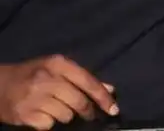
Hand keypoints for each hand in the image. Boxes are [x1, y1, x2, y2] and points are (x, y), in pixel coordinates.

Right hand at [0, 55, 117, 129]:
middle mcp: (47, 78)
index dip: (103, 97)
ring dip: (66, 116)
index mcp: (58, 64)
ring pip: (66, 116)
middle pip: (79, 102)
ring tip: (56, 108)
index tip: (114, 109)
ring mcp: (35, 97)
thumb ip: (83, 78)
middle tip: (87, 114)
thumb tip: (110, 90)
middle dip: (87, 111)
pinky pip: (49, 125)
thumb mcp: (57, 69)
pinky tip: (43, 114)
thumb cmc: (33, 74)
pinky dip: (50, 123)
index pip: (88, 81)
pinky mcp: (25, 114)